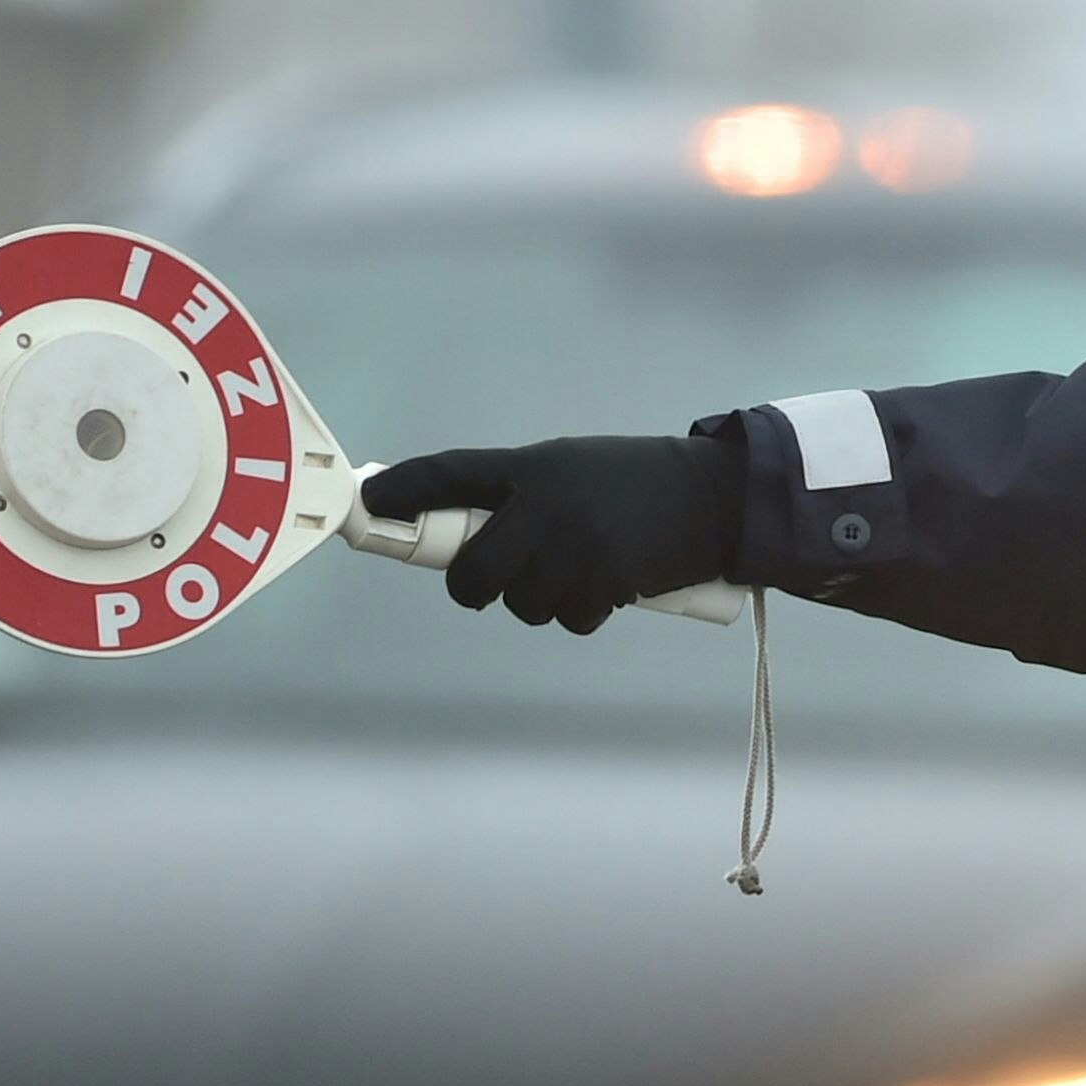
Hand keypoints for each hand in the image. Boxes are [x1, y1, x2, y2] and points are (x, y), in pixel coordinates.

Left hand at [361, 435, 742, 633]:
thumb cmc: (638, 482)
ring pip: (521, 604)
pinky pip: (567, 619)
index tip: (369, 504)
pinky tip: (606, 586)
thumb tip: (471, 533)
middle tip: (485, 582)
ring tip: (574, 572)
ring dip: (538, 600)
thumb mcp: (573, 468)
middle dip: (473, 586)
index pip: (454, 473)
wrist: (716, 497)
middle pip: (473, 571)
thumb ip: (524, 494)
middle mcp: (548, 504)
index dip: (405, 489)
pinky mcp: (607, 582)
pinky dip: (580, 612)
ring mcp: (577, 547)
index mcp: (535, 467)